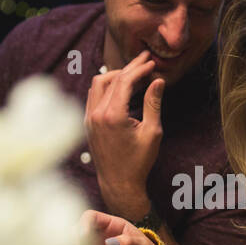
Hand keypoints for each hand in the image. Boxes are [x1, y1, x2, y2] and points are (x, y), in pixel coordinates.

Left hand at [84, 51, 163, 219]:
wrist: (119, 183)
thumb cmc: (138, 161)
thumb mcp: (152, 132)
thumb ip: (153, 104)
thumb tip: (158, 81)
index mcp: (112, 116)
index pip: (124, 81)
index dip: (139, 69)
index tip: (151, 64)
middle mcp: (96, 114)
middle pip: (110, 78)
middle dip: (128, 68)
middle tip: (144, 61)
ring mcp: (89, 118)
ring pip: (98, 84)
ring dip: (115, 76)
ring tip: (134, 73)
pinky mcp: (88, 122)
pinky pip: (93, 95)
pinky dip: (106, 87)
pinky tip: (121, 87)